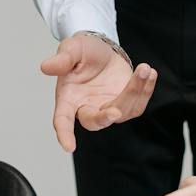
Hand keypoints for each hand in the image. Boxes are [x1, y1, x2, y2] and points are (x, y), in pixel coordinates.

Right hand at [39, 33, 156, 152]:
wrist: (102, 48)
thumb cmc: (82, 51)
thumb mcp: (71, 49)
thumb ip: (61, 60)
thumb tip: (46, 67)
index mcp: (68, 99)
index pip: (62, 120)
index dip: (64, 134)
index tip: (69, 147)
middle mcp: (87, 107)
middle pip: (95, 121)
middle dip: (105, 118)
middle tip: (115, 111)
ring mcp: (108, 107)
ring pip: (122, 112)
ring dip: (135, 92)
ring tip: (144, 69)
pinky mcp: (125, 103)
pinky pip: (137, 105)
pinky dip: (146, 90)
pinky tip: (149, 73)